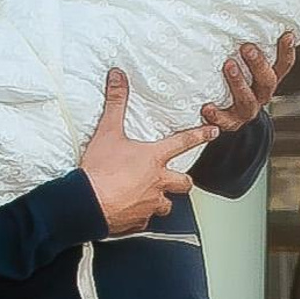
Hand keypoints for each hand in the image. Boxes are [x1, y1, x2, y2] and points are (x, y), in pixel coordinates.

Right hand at [82, 71, 216, 235]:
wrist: (86, 203)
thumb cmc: (99, 171)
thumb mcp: (107, 132)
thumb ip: (116, 103)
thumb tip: (118, 77)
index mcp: (153, 159)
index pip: (183, 143)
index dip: (200, 136)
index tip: (213, 133)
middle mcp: (157, 183)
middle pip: (184, 183)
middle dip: (184, 181)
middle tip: (179, 179)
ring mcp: (149, 205)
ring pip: (168, 206)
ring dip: (163, 201)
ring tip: (153, 198)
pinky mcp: (137, 222)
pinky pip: (145, 221)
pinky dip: (140, 217)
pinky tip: (131, 213)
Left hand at [202, 32, 297, 130]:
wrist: (229, 118)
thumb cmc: (234, 82)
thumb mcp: (245, 67)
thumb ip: (248, 50)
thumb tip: (239, 16)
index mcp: (267, 80)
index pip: (283, 66)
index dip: (286, 51)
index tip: (286, 35)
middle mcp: (261, 95)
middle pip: (267, 81)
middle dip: (258, 64)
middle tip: (247, 47)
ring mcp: (246, 111)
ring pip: (247, 101)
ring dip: (239, 83)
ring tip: (228, 66)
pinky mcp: (230, 123)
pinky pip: (224, 122)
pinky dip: (216, 115)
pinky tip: (207, 107)